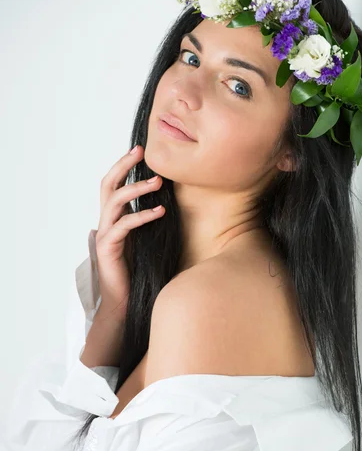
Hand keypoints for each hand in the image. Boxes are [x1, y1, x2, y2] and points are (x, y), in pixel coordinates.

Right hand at [94, 145, 164, 320]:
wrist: (124, 300)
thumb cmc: (138, 270)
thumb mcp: (146, 239)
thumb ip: (148, 220)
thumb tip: (169, 200)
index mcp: (113, 218)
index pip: (113, 184)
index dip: (124, 165)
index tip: (141, 150)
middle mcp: (105, 222)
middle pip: (107, 184)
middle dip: (123, 165)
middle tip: (142, 152)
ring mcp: (104, 234)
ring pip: (114, 201)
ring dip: (136, 188)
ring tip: (158, 182)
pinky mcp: (108, 248)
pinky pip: (124, 226)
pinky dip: (142, 216)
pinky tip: (159, 211)